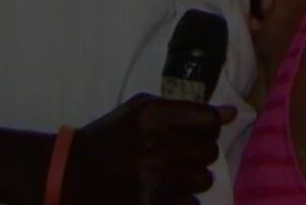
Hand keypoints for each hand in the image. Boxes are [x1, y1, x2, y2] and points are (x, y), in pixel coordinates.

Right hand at [62, 94, 234, 203]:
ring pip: (204, 179)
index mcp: (153, 115)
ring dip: (192, 179)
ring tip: (171, 175)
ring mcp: (153, 178)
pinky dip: (182, 200)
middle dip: (199, 154)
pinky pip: (191, 204)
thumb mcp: (143, 110)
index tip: (194, 133)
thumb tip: (232, 114)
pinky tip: (164, 193)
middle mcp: (155, 144)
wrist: (72, 173)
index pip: (209, 120)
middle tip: (179, 156)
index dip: (207, 128)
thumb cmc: (112, 136)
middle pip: (210, 151)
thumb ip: (187, 109)